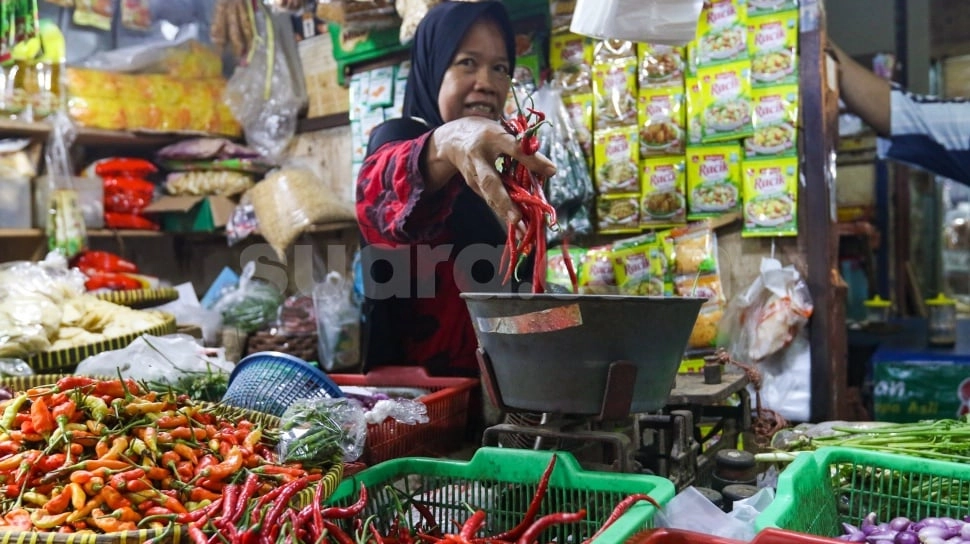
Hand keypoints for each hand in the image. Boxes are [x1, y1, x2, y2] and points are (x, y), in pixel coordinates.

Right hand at [427, 117, 556, 224]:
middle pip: (491, 181)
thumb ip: (523, 148)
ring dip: (505, 214)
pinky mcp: (473, 186)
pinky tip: (517, 226)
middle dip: (504, 201)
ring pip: (489, 196)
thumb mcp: (504, 132)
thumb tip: (549, 170)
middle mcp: (479, 158)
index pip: (514, 148)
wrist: (452, 140)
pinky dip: (504, 213)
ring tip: (520, 230)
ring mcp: (473, 175)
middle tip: (518, 218)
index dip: (532, 160)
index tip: (552, 171)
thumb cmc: (487, 134)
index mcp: (491, 137)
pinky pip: (491, 200)